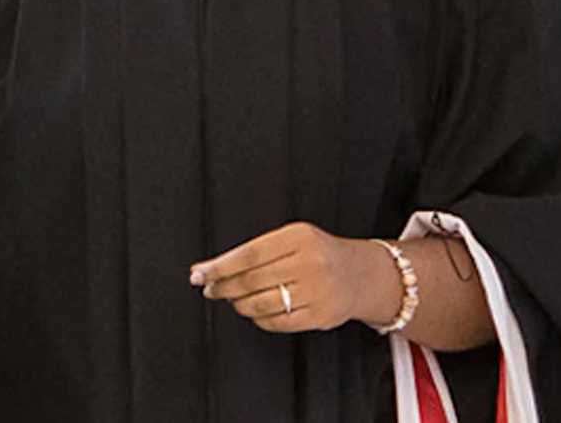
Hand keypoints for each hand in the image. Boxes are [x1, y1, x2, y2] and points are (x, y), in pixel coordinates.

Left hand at [189, 222, 395, 333]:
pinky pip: (276, 323)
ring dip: (239, 304)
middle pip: (251, 280)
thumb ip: (258, 251)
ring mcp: (316, 291)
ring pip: (260, 304)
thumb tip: (211, 269)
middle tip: (211, 289)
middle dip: (223, 287)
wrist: (362, 275)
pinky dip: (258, 319)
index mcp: (299, 237)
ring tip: (235, 299)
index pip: (248, 254)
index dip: (219, 267)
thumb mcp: (294, 239)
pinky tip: (256, 311)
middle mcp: (310, 262)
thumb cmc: (319, 255)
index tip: (199, 274)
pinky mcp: (319, 315)